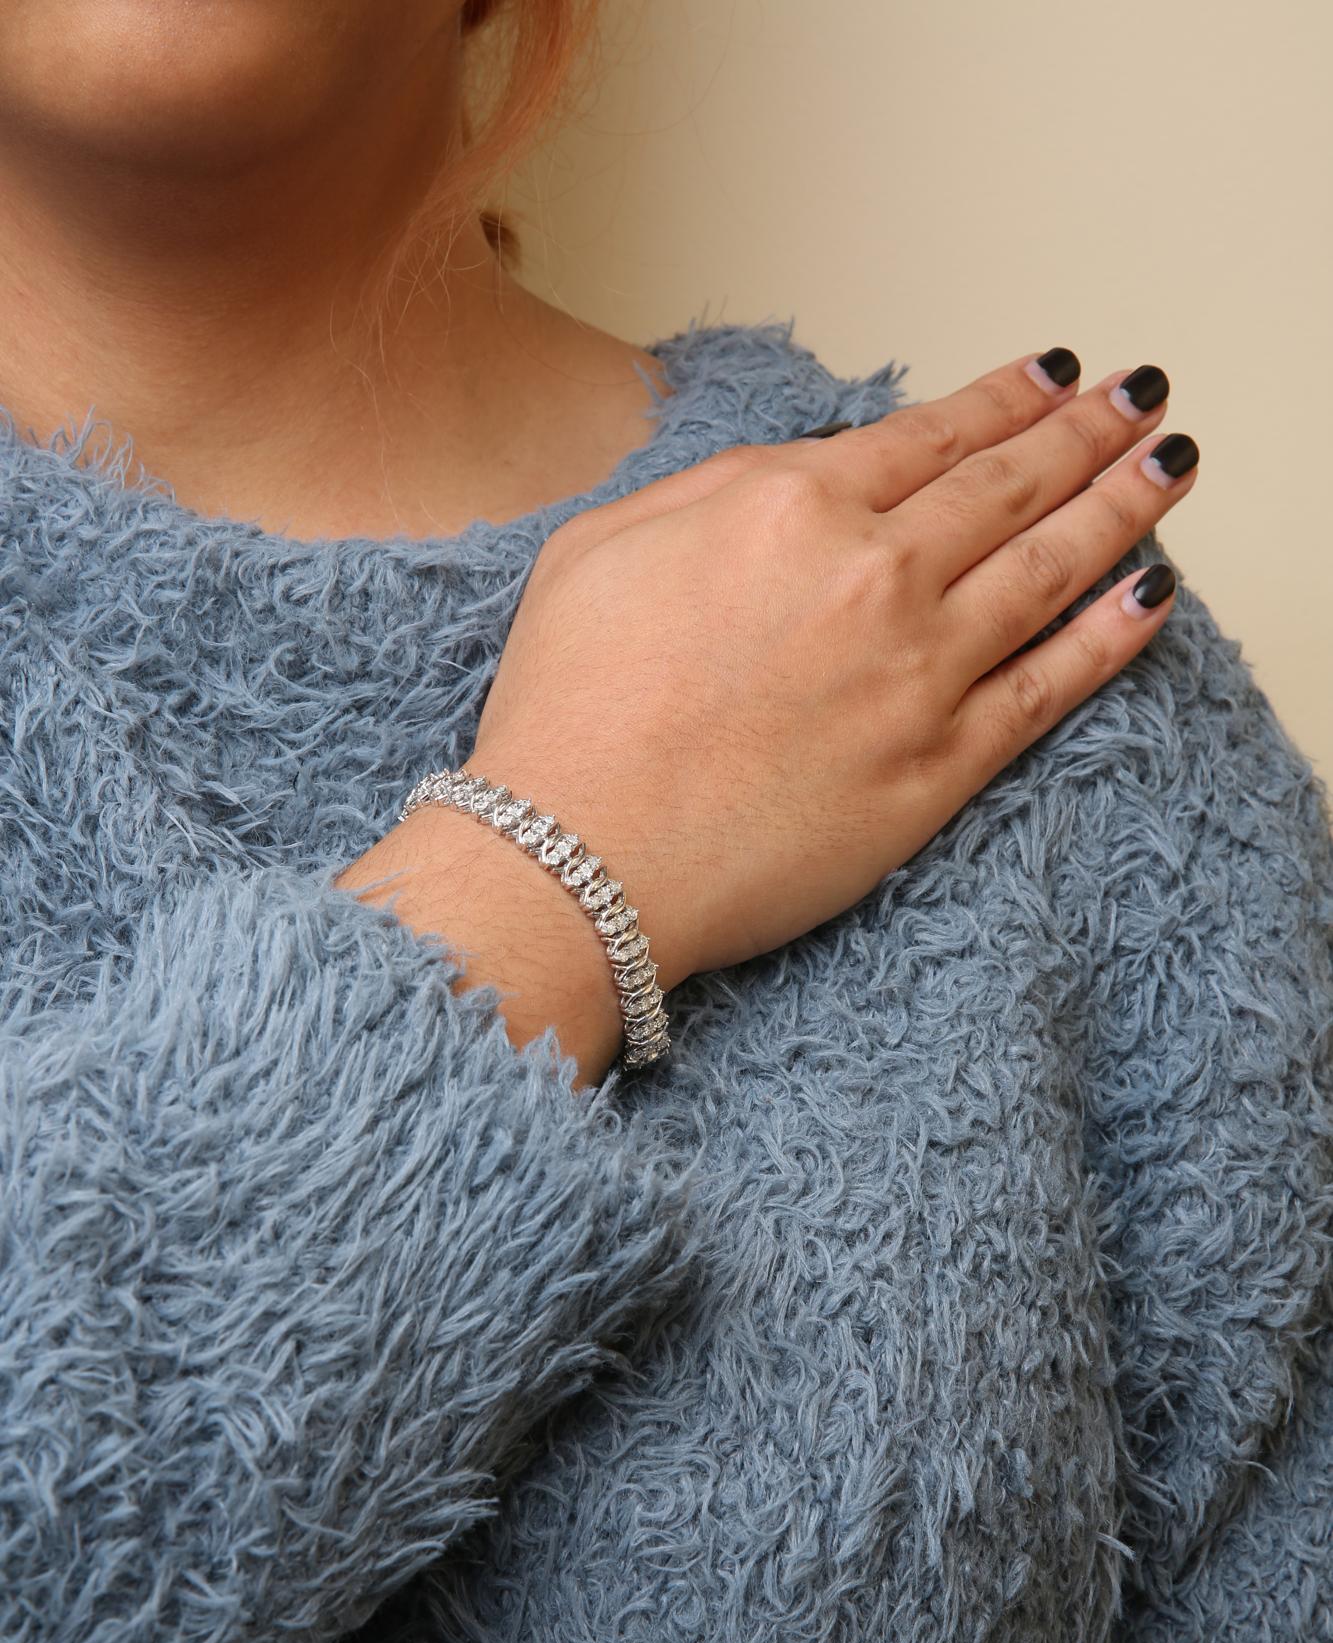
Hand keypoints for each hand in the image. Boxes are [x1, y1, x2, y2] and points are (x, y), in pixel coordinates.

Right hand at [462, 350, 1196, 992]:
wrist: (578, 858)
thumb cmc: (567, 714)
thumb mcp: (599, 546)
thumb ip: (710, 489)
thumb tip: (796, 472)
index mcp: (788, 506)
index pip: (930, 434)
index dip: (1004, 398)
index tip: (1055, 377)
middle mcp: (872, 575)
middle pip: (1008, 485)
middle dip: (1085, 433)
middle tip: (1138, 400)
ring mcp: (918, 672)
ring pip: (1049, 567)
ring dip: (1122, 507)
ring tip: (1169, 469)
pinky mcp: (938, 767)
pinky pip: (1050, 688)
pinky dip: (1109, 637)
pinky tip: (1150, 597)